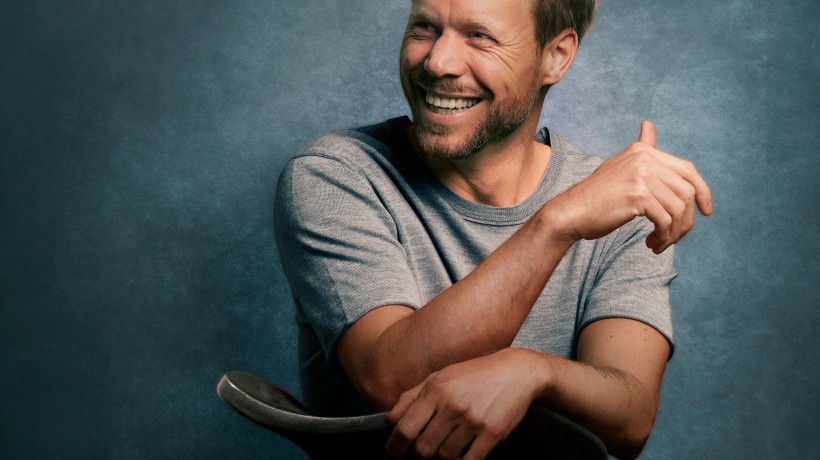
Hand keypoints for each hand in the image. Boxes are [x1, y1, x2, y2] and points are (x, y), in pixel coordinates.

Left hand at [385, 349, 540, 459]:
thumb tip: (390, 421)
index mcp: (436, 390)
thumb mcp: (440, 376)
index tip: (394, 452)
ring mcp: (473, 421)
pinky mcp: (492, 434)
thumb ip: (411, 397)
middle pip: (423, 448)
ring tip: (450, 442)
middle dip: (422, 452)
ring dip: (444, 455)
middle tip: (428, 445)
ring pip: (445, 456)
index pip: (405, 428)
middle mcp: (452, 405)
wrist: (516, 372)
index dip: (395, 446)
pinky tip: (463, 451)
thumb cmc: (474, 374)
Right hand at [549, 121, 712, 252]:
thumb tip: (649, 124)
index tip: (706, 212)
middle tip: (674, 237)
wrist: (570, 212)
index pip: (688, 170)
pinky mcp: (637, 196)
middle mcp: (644, 159)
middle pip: (687, 192)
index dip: (703, 192)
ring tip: (660, 243)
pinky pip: (665, 221)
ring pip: (678, 209)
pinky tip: (652, 244)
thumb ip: (641, 149)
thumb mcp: (620, 167)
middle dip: (687, 220)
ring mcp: (641, 176)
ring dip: (673, 233)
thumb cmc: (595, 196)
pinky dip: (663, 236)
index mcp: (643, 151)